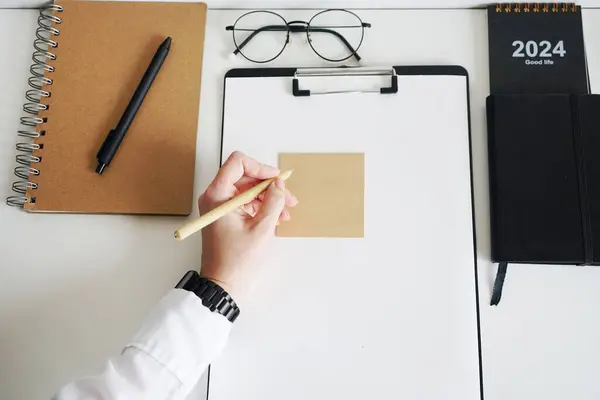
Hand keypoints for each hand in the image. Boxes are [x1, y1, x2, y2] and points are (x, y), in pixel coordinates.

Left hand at [198, 151, 297, 304]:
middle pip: (246, 177)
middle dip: (269, 186)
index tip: (277, 179)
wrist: (223, 285)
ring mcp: (220, 207)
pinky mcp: (226, 217)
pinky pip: (246, 204)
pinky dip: (262, 208)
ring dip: (269, 198)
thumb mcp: (262, 228)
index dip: (261, 168)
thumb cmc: (236, 261)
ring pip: (248, 191)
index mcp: (217, 195)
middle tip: (289, 198)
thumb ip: (273, 201)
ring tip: (286, 214)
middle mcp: (215, 197)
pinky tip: (277, 219)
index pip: (238, 163)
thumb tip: (279, 184)